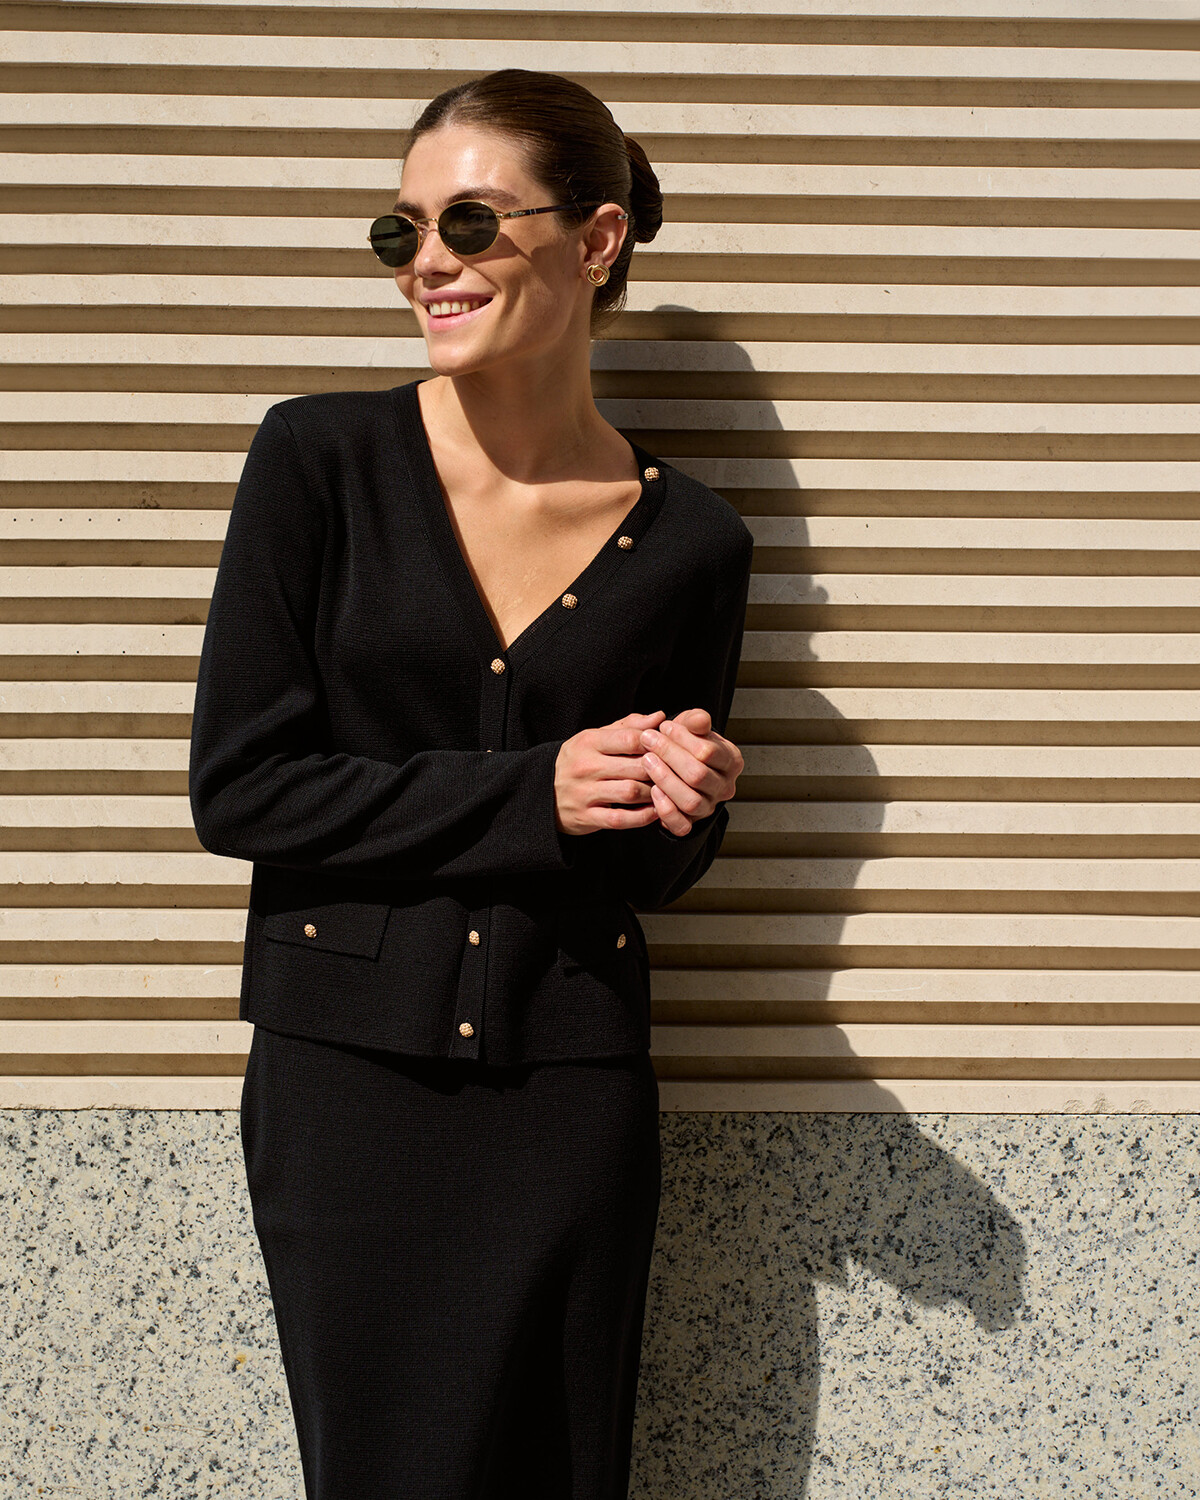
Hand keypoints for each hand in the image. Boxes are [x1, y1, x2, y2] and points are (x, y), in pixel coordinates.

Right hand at [553, 711, 671, 835]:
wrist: (541, 792)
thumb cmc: (578, 760)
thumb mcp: (595, 737)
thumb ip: (628, 727)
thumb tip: (660, 717)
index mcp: (588, 742)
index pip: (630, 739)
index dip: (655, 743)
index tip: (669, 749)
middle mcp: (585, 766)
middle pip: (635, 767)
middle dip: (660, 770)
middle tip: (675, 773)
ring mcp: (585, 793)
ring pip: (631, 792)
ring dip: (654, 793)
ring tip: (666, 791)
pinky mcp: (586, 817)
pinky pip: (621, 819)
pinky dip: (643, 816)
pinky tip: (655, 810)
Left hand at [636, 706, 744, 835]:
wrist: (679, 766)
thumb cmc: (686, 744)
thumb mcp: (692, 726)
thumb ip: (696, 721)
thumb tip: (699, 720)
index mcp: (731, 762)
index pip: (708, 752)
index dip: (683, 738)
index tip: (664, 727)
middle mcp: (724, 788)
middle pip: (698, 776)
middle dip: (669, 755)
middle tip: (648, 740)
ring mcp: (709, 808)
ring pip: (690, 801)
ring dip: (665, 779)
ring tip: (647, 761)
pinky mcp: (691, 823)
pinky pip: (681, 825)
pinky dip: (666, 810)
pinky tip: (653, 790)